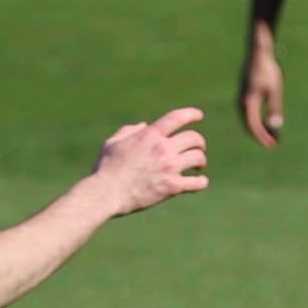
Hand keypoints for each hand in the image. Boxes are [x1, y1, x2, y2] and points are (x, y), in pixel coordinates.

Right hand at [88, 108, 210, 214]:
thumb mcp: (113, 143)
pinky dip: (202, 182)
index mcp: (149, 135)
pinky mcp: (171, 187)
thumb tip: (143, 125)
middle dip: (199, 142)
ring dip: (200, 161)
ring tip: (198, 166)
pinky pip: (196, 183)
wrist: (106, 193)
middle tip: (198, 148)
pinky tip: (200, 181)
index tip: (199, 115)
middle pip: (194, 138)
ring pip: (198, 158)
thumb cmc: (106, 168)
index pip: (176, 118)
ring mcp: (169, 167)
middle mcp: (162, 149)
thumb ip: (129, 131)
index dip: (191, 114)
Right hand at [239, 28, 288, 148]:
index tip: (273, 145)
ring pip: (248, 120)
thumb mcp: (274, 90)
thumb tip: (276, 126)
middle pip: (249, 125)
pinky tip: (266, 123)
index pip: (254, 126)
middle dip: (261, 136)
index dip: (263, 137)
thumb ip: (274, 108)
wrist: (258, 54)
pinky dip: (256, 121)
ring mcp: (241, 98)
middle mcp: (241, 102)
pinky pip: (248, 113)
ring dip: (259, 129)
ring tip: (273, 136)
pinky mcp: (244, 95)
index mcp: (248, 102)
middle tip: (274, 144)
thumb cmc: (268, 70)